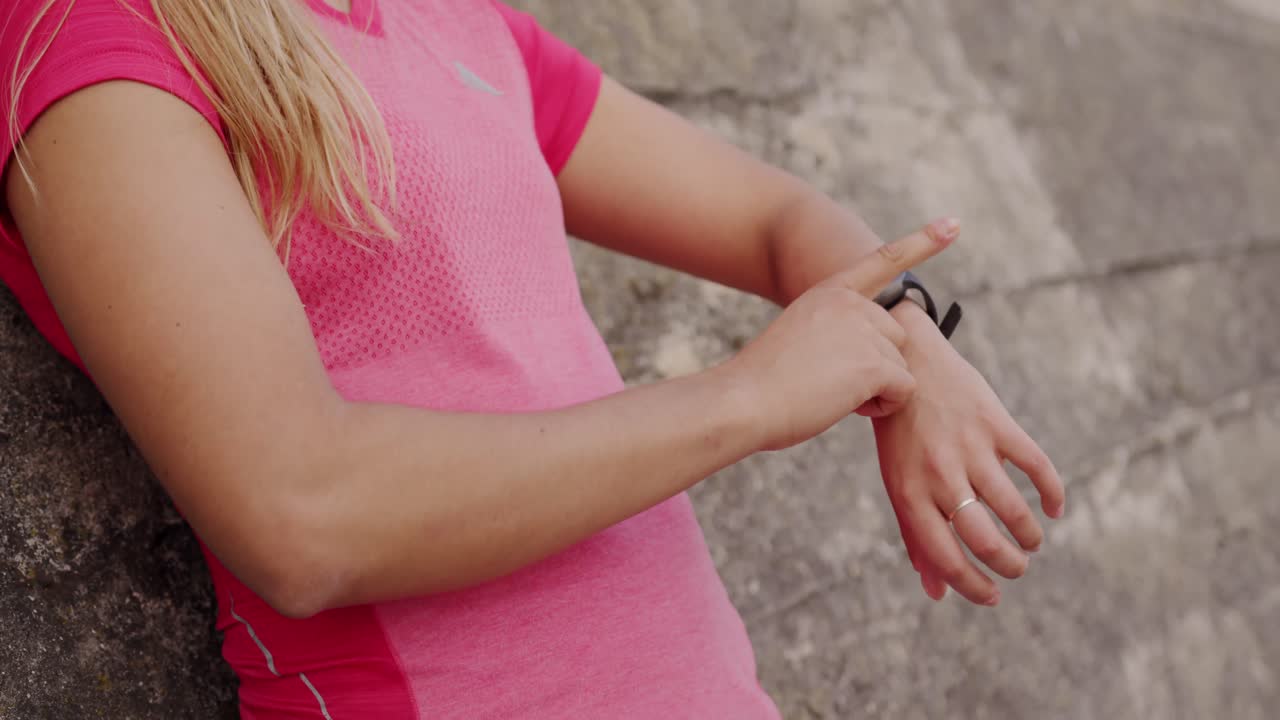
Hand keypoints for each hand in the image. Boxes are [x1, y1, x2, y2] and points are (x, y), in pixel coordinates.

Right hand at [724, 220, 958, 450]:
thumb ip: (836, 336)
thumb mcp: (799, 342)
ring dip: (875, 389)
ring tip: (828, 393)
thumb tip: (875, 360)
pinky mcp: (876, 363)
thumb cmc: (763, 383)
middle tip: (830, 381)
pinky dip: (882, 406)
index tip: (953, 225)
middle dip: (877, 366)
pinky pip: (904, 389)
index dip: (922, 242)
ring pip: (900, 366)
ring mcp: (865, 330)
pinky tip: (842, 404)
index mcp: (829, 293)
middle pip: (896, 337)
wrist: (743, 400)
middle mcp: (851, 304)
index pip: (883, 261)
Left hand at [874, 309, 1065, 605]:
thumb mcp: (898, 484)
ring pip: (1012, 508)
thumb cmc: (902, 437)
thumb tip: (938, 592)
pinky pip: (1036, 465)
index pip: (944, 556)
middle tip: (1017, 568)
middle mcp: (940, 474)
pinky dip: (1052, 492)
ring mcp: (970, 447)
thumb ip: (917, 536)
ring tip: (1030, 543)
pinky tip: (1053, 508)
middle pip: (983, 539)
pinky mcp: (996, 423)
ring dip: (1028, 535)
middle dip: (1008, 565)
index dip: (972, 585)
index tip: (992, 596)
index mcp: (910, 493)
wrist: (906, 365)